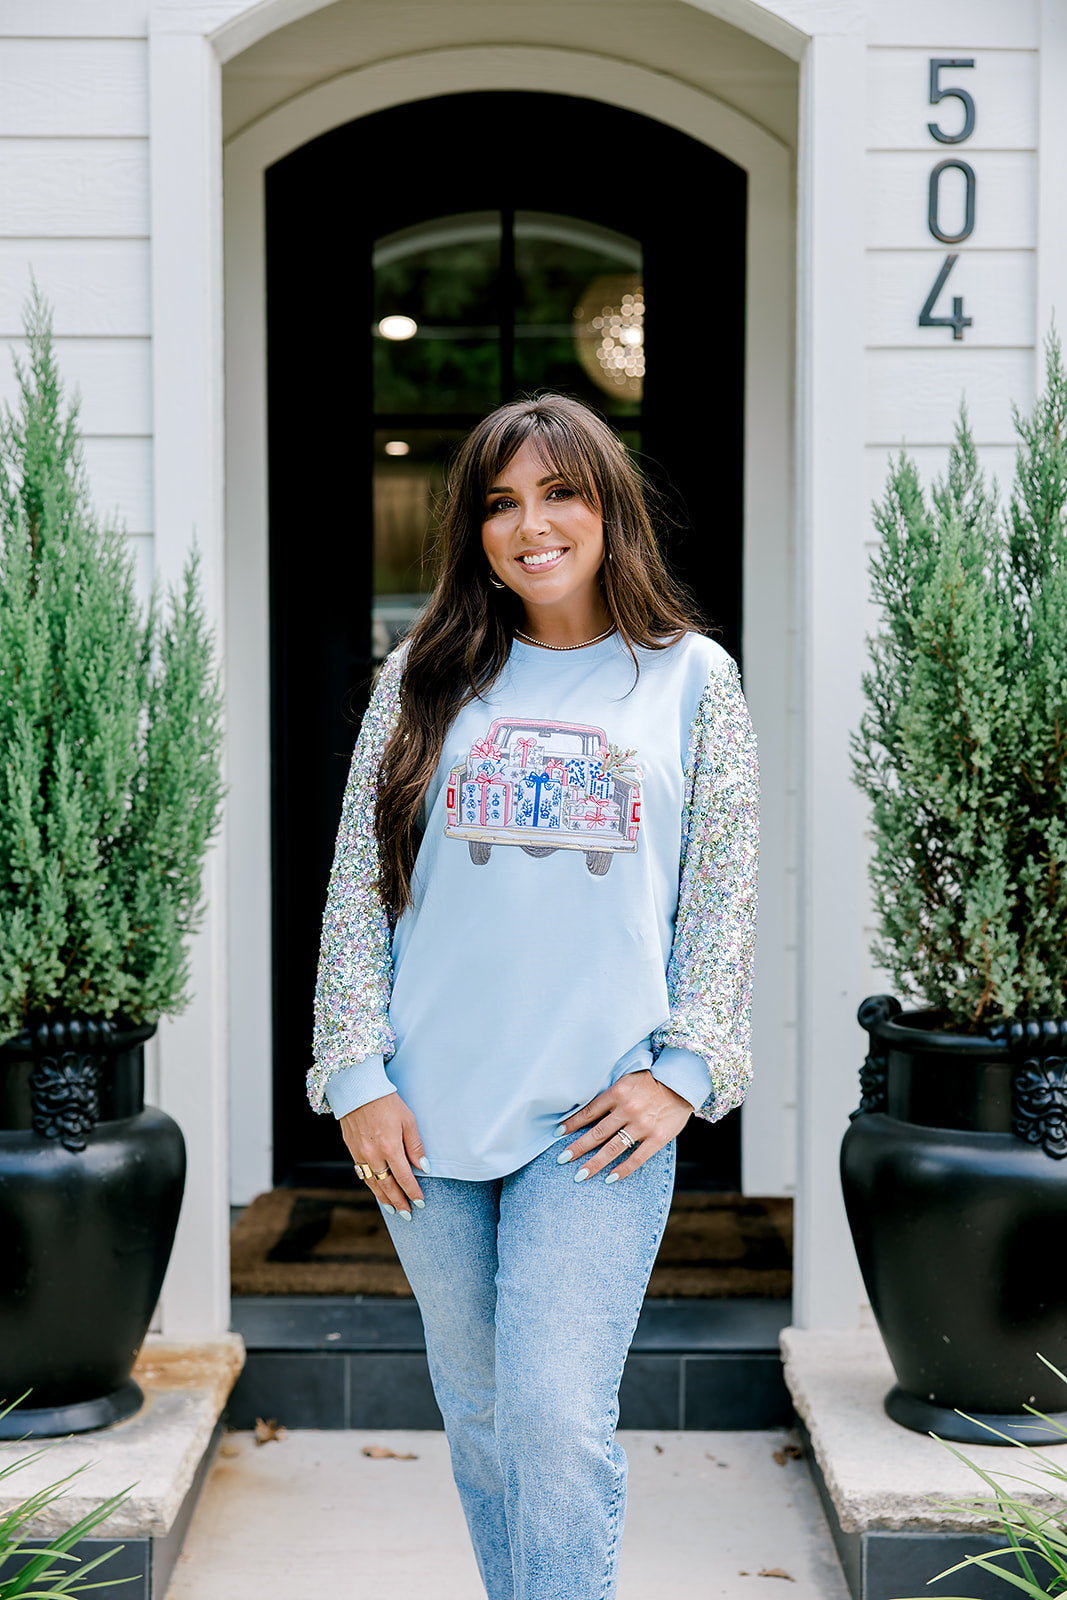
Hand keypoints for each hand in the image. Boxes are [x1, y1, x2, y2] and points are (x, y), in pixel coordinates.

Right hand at [339, 1092, 426, 1218]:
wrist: (357, 1088)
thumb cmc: (387, 1102)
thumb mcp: (408, 1120)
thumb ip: (415, 1146)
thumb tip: (423, 1167)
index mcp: (390, 1147)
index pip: (404, 1177)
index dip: (413, 1192)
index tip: (420, 1202)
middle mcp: (373, 1155)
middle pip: (387, 1186)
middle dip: (399, 1201)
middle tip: (407, 1214)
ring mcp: (360, 1153)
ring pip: (372, 1183)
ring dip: (383, 1198)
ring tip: (393, 1208)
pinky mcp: (351, 1149)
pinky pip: (362, 1173)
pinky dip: (371, 1185)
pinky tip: (377, 1189)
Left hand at [557, 1070, 691, 1183]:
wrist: (681, 1083)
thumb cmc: (650, 1081)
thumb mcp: (626, 1080)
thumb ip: (609, 1096)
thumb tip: (585, 1113)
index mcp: (618, 1092)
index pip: (589, 1111)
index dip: (572, 1124)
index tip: (557, 1134)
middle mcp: (628, 1109)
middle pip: (597, 1133)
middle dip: (577, 1148)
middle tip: (562, 1159)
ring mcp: (643, 1125)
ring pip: (613, 1148)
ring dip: (594, 1163)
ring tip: (579, 1174)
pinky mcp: (658, 1138)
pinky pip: (637, 1158)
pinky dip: (622, 1169)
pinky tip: (610, 1178)